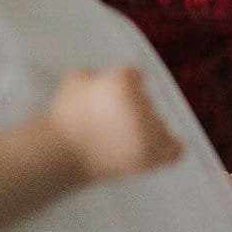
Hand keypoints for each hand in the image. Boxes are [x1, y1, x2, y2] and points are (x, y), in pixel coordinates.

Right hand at [49, 66, 180, 181]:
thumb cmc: (64, 117)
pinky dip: (170, 148)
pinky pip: (174, 151)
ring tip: (124, 136)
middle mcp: (140, 105)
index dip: (122, 84)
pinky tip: (162, 145)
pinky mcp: (148, 158)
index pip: (136, 76)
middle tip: (111, 120)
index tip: (109, 96)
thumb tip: (114, 76)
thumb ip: (100, 73)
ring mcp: (147, 133)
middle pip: (147, 101)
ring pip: (160, 123)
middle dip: (132, 107)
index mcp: (123, 82)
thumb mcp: (76, 79)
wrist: (58, 155)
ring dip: (148, 126)